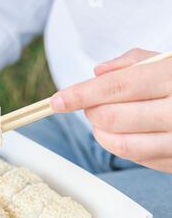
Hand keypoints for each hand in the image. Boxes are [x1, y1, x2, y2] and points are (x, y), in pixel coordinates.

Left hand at [50, 48, 171, 173]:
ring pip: (120, 144)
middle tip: (91, 104)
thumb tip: (97, 73)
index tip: (56, 101)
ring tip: (103, 119)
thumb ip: (133, 62)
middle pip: (112, 118)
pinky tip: (125, 131)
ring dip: (100, 132)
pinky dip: (119, 145)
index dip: (80, 95)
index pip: (115, 87)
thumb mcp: (168, 59)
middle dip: (91, 111)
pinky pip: (136, 158)